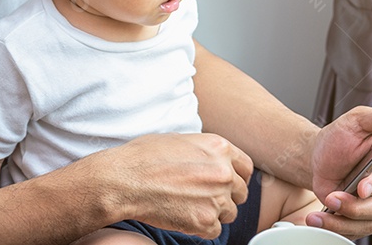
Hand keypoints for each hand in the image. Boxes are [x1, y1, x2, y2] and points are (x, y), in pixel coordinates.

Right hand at [98, 132, 252, 238]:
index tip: (227, 182)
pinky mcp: (205, 220)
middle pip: (240, 192)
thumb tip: (211, 159)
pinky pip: (215, 230)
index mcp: (219, 148)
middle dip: (225, 196)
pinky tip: (185, 217)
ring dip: (214, 212)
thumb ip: (205, 151)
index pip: (246, 167)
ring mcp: (216, 197)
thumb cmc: (144, 158)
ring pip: (230, 213)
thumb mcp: (181, 140)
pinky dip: (202, 227)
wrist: (125, 180)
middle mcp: (223, 172)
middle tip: (204, 196)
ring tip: (190, 206)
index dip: (236, 176)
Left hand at [305, 103, 371, 238]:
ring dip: (343, 217)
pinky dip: (336, 227)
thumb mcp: (356, 121)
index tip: (362, 187)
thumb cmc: (338, 139)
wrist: (318, 160)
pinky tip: (319, 218)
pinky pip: (358, 230)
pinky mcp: (369, 219)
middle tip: (333, 199)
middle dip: (357, 206)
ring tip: (323, 204)